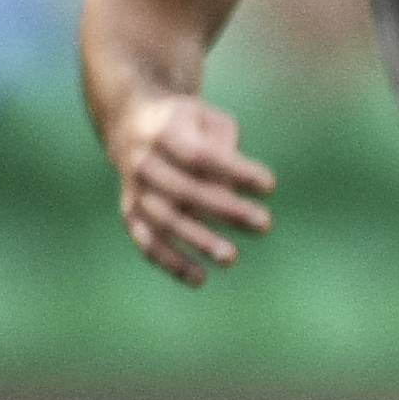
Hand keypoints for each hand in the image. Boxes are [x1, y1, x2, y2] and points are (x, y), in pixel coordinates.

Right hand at [108, 93, 272, 286]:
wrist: (130, 123)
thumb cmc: (187, 125)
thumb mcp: (209, 120)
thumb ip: (224, 150)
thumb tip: (231, 194)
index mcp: (165, 132)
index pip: (200, 155)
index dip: (234, 171)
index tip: (269, 185)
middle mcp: (144, 161)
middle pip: (185, 190)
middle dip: (225, 210)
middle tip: (264, 224)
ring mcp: (134, 189)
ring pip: (164, 220)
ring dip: (197, 241)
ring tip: (230, 257)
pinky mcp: (129, 212)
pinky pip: (146, 241)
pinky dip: (170, 262)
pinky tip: (199, 278)